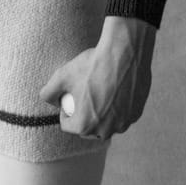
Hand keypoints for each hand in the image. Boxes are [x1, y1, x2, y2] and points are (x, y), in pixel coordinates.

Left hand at [41, 15, 156, 139]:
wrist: (125, 53)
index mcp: (85, 126)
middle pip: (88, 128)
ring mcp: (124, 124)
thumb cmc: (92, 66)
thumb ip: (48, 93)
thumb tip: (50, 101)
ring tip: (100, 93)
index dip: (65, 111)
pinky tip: (115, 90)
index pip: (67, 125)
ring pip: (107, 124)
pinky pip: (122, 115)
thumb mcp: (61, 76)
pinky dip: (118, 108)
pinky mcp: (137, 114)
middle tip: (84, 95)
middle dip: (83, 116)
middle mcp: (106, 130)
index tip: (70, 96)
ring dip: (101, 114)